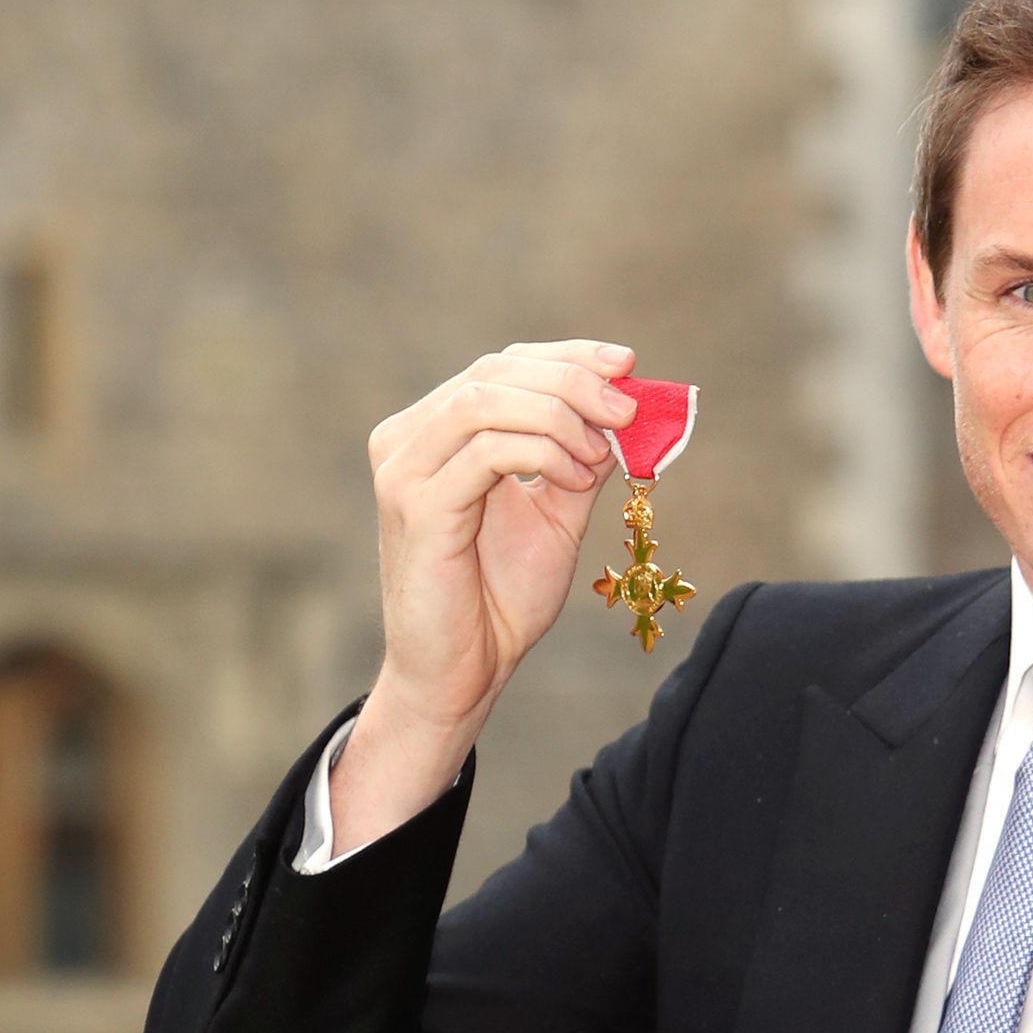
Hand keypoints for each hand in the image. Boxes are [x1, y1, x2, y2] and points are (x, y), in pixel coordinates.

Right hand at [329, 341, 637, 854]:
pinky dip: (543, 453)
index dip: (566, 357)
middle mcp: (407, 439)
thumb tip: (622, 412)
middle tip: (628, 409)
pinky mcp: (416, 504)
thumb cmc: (498, 602)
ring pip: (486, 400)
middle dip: (573, 382)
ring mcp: (404, 469)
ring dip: (560, 416)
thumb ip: (578, 462)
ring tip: (602, 452)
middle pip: (494, 373)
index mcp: (433, 432)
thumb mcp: (554, 518)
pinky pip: (487, 450)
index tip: (625, 364)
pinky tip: (576, 478)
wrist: (460, 676)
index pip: (500, 367)